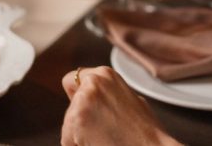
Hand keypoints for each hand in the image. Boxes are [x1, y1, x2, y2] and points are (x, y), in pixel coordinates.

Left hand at [61, 67, 178, 145]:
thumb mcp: (130, 99)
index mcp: (105, 74)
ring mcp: (83, 100)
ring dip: (80, 135)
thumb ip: (109, 93)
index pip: (73, 80)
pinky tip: (99, 143)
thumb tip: (96, 98)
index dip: (79, 98)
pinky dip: (78, 145)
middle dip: (81, 120)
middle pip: (70, 105)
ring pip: (68, 124)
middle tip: (104, 130)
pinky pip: (67, 139)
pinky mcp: (76, 120)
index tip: (91, 112)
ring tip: (104, 138)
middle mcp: (92, 81)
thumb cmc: (145, 131)